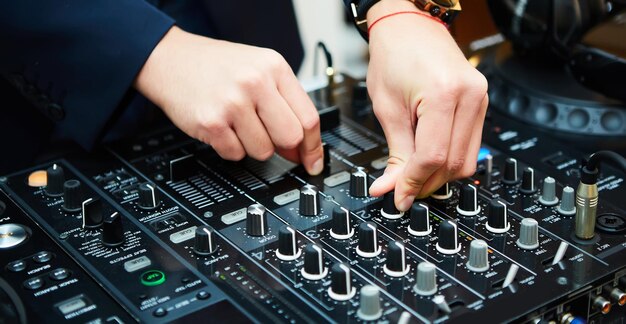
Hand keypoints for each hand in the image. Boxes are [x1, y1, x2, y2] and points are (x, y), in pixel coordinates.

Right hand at [134, 26, 323, 174]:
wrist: (171, 59)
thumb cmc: (216, 66)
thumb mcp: (259, 68)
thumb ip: (284, 102)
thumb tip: (301, 147)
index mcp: (274, 68)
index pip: (308, 117)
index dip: (313, 146)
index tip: (313, 161)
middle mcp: (255, 83)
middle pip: (290, 138)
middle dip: (283, 147)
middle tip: (270, 139)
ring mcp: (232, 103)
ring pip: (263, 151)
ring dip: (253, 146)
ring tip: (238, 124)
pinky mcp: (211, 123)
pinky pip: (235, 154)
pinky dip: (230, 148)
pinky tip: (222, 127)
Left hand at [366, 0, 488, 210]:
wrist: (409, 25)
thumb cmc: (394, 55)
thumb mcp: (386, 108)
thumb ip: (395, 153)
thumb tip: (392, 187)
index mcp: (444, 94)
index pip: (433, 156)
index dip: (414, 183)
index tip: (399, 197)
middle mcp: (470, 97)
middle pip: (455, 163)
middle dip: (427, 183)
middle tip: (402, 190)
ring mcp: (480, 99)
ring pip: (468, 160)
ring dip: (439, 174)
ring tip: (413, 174)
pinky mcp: (480, 102)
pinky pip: (470, 144)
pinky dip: (449, 158)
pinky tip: (429, 159)